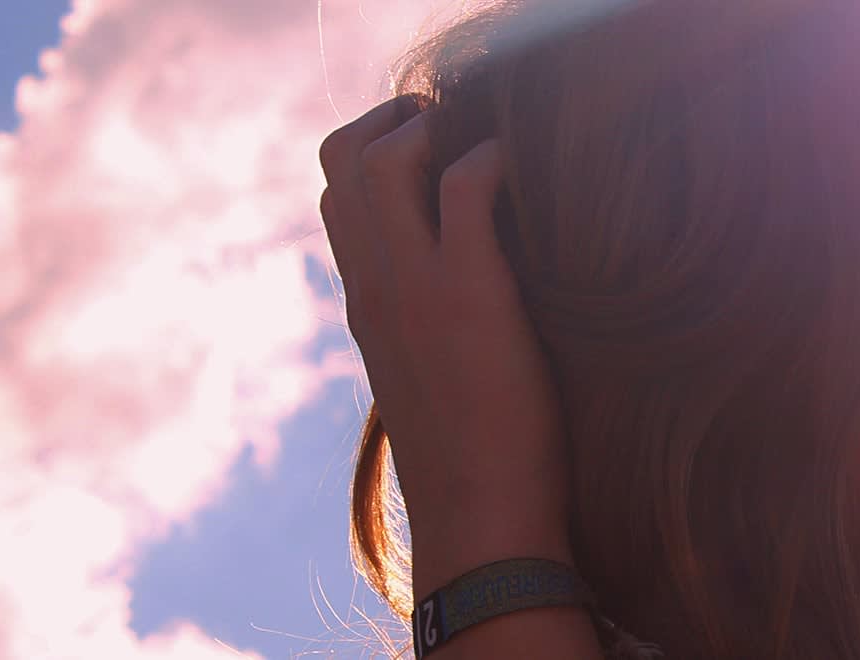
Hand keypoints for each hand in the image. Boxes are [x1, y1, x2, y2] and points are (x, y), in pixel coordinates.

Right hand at [318, 97, 572, 573]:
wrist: (482, 521)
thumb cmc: (475, 465)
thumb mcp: (434, 386)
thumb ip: (432, 334)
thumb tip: (469, 311)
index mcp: (365, 305)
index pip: (337, 200)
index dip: (373, 152)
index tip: (428, 145)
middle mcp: (374, 287)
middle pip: (341, 161)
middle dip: (390, 119)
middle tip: (449, 123)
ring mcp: (414, 288)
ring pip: (384, 160)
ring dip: (431, 127)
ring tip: (479, 136)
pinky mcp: (468, 294)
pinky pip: (464, 186)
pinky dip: (490, 158)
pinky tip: (522, 169)